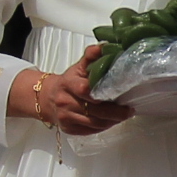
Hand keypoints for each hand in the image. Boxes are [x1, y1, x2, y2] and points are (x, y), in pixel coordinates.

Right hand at [7, 51, 131, 135]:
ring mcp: (66, 117)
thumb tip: (104, 46)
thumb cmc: (68, 82)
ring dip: (112, 121)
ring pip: (94, 123)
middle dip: (114, 112)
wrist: (48, 99)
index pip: (84, 90)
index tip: (117, 93)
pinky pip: (90, 131)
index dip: (101, 94)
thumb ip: (91, 57)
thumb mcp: (78, 67)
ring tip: (124, 115)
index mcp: (68, 84)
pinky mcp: (69, 129)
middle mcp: (65, 102)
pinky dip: (104, 127)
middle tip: (128, 110)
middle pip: (93, 111)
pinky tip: (112, 121)